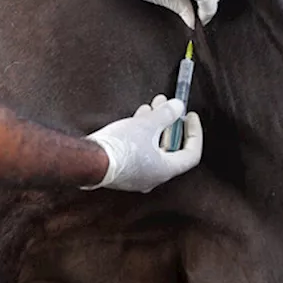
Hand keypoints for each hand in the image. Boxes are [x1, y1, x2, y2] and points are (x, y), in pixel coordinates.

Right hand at [84, 95, 202, 192]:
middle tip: (168, 105)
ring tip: (152, 105)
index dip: (194, 133)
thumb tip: (178, 107)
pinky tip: (138, 117)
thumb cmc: (120, 148)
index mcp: (165, 170)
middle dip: (169, 123)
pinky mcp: (123, 170)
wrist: (88, 161)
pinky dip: (142, 134)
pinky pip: (140, 151)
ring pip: (153, 147)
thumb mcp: (147, 125)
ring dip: (155, 126)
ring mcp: (137, 175)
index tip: (190, 116)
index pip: (191, 154)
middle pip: (170, 148)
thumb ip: (166, 115)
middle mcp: (153, 176)